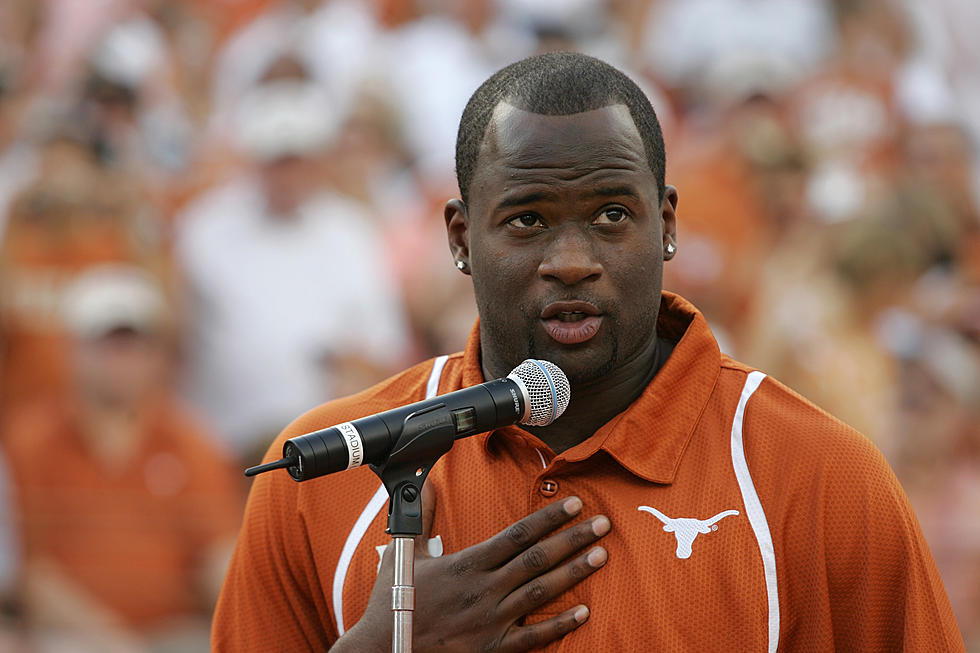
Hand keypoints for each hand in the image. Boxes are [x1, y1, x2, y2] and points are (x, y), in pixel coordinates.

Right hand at [335, 483, 610, 651]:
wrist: (384, 648)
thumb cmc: (394, 602)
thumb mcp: (404, 554)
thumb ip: (421, 518)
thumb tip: (425, 484)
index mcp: (468, 564)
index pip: (517, 535)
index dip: (548, 518)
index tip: (573, 504)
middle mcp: (485, 589)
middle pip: (537, 559)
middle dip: (572, 539)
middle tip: (603, 524)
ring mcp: (491, 620)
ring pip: (541, 593)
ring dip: (573, 574)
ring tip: (601, 556)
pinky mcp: (492, 648)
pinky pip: (532, 637)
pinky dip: (559, 625)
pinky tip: (583, 613)